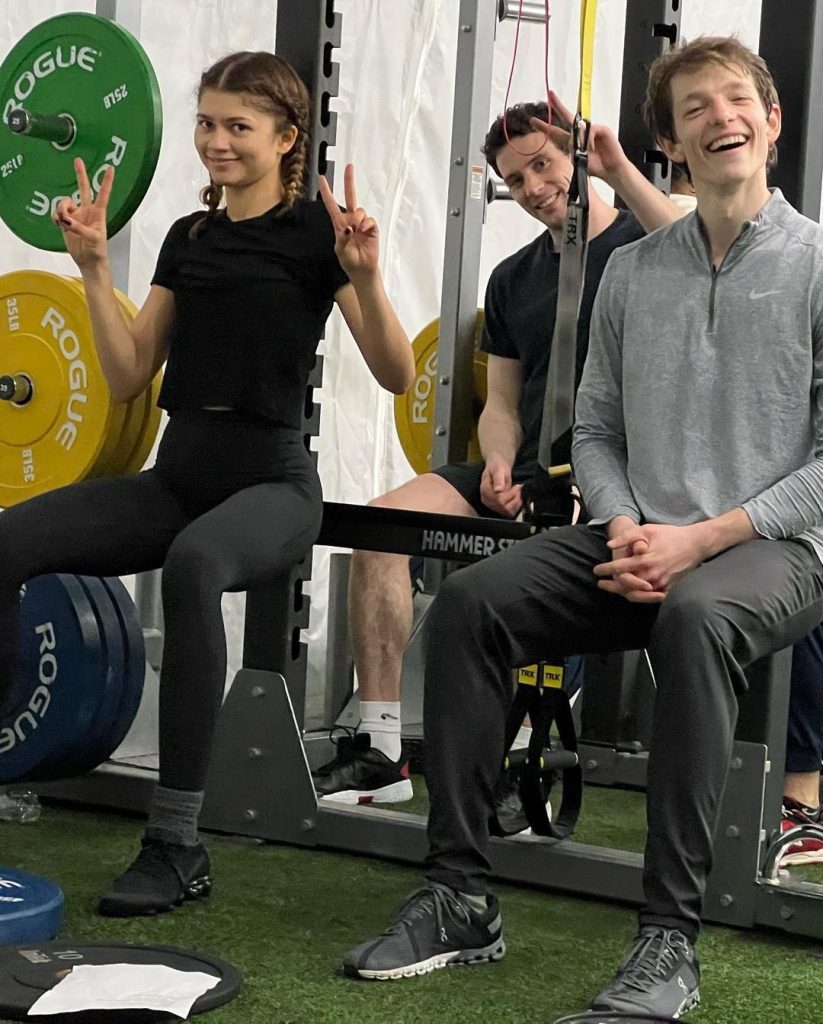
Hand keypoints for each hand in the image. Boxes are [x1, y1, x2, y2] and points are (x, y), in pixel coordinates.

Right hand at [53, 158, 112, 268]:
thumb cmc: (97, 250)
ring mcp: (76, 215)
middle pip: (83, 188)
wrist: (88, 261)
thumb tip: (66, 220)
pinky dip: (56, 217)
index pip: (103, 194)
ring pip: (64, 202)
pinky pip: (57, 213)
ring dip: (61, 209)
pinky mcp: (66, 221)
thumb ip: (80, 228)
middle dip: (80, 174)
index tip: (111, 168)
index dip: (106, 181)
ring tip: (63, 222)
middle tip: (77, 160)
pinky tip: (58, 224)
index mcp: (98, 213)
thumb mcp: (93, 239)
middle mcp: (87, 210)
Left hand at [318, 164, 378, 279]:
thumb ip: (342, 238)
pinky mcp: (372, 228)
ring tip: (357, 230)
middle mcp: (350, 220)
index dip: (327, 192)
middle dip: (349, 181)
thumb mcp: (340, 250)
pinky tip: (364, 231)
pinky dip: (366, 224)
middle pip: (350, 197)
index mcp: (339, 224)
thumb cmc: (349, 260)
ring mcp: (361, 223)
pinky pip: (370, 220)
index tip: (322, 178)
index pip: (331, 205)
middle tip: (349, 166)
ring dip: (357, 218)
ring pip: (359, 210)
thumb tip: (349, 227)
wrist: (362, 270)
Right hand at [480, 455, 521, 517]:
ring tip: (519, 492)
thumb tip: (498, 490)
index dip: (510, 494)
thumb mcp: (498, 469)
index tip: (517, 486)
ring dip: (516, 502)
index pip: (498, 499)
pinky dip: (516, 506)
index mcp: (485, 490)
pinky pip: (509, 512)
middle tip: (519, 487)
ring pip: (507, 511)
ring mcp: (492, 505)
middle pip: (503, 506)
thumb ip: (498, 479)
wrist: (497, 467)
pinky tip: (517, 497)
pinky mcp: (498, 507)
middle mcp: (486, 499)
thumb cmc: (498, 467)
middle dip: (514, 497)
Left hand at [530, 91, 630, 182]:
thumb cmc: (595, 167)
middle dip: (558, 105)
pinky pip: (590, 131)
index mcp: (572, 141)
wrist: (611, 169)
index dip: (545, 126)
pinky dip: (589, 140)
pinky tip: (593, 148)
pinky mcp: (601, 129)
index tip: (533, 121)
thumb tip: (567, 145)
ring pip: (579, 128)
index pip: (556, 132)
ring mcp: (591, 129)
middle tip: (550, 95)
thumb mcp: (578, 162)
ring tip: (588, 151)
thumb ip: (571, 153)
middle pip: (566, 116)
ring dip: (580, 139)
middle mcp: (581, 133)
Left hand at [595, 522, 709, 601]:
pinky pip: (649, 598)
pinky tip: (630, 593)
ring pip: (636, 595)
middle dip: (611, 585)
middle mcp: (652, 575)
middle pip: (625, 586)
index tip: (596, 570)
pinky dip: (638, 596)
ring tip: (613, 589)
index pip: (619, 568)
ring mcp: (661, 584)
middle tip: (600, 583)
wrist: (695, 544)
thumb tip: (609, 545)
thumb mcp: (647, 529)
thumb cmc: (670, 535)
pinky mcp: (668, 589)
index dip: (605, 570)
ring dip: (622, 592)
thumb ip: (627, 536)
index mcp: (645, 560)